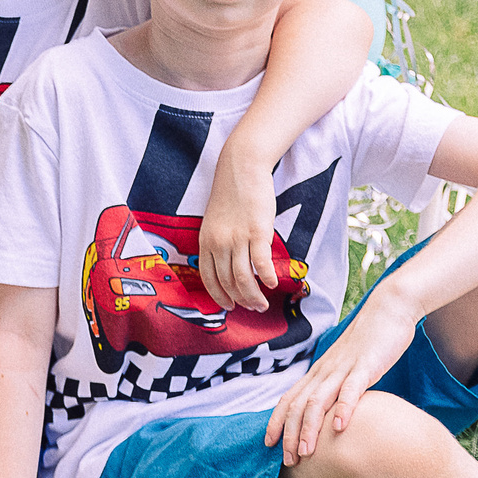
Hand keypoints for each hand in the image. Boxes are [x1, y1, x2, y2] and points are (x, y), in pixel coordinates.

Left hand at [199, 142, 279, 312]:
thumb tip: (227, 266)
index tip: (229, 306)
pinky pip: (260, 263)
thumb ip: (218, 243)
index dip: (219, 296)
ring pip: (243, 277)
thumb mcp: (214, 222)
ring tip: (262, 303)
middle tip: (253, 308)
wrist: (241, 168)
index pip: (208, 278)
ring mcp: (237, 238)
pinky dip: (266, 277)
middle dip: (240, 300)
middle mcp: (218, 242)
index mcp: (205, 241)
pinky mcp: (257, 232)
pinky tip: (273, 284)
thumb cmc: (230, 195)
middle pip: (227, 282)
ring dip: (253, 295)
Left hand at [264, 288, 419, 464]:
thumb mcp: (347, 367)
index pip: (289, 399)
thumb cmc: (368, 343)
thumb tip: (330, 411)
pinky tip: (339, 427)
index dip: (277, 422)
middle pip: (299, 405)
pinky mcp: (365, 366)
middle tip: (288, 462)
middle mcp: (324, 371)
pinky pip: (351, 389)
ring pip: (318, 401)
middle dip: (290, 434)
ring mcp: (343, 368)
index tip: (269, 445)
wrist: (388, 310)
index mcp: (319, 372)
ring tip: (306, 452)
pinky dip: (344, 408)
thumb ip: (337, 386)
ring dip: (310, 428)